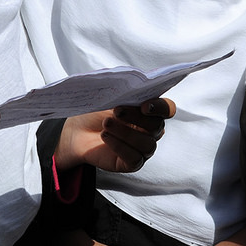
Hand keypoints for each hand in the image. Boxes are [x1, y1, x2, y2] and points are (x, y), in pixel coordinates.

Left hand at [56, 97, 175, 172]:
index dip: (160, 107)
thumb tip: (130, 83)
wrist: (77, 130)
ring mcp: (142, 148)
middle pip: (157, 126)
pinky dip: (119, 146)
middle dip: (136, 117)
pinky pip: (134, 158)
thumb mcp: (108, 96)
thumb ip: (123, 90)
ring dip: (126, 133)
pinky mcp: (132, 163)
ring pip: (147, 144)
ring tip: (106, 124)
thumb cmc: (96, 111)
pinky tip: (105, 137)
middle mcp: (150, 130)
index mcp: (149, 111)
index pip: (167, 109)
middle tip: (116, 110)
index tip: (144, 105)